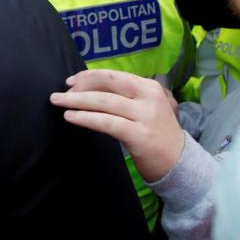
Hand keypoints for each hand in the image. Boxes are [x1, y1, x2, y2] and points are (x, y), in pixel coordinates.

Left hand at [50, 69, 185, 181]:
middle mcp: (148, 96)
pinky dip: (85, 118)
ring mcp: (145, 115)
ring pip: (104, 101)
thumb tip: (87, 89)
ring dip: (77, 100)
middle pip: (108, 83)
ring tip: (59, 102)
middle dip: (81, 85)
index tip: (71, 81)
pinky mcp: (139, 135)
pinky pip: (106, 122)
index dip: (89, 76)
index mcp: (149, 86)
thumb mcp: (144, 109)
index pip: (113, 75)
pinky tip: (71, 117)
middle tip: (61, 92)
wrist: (180, 163)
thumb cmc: (155, 134)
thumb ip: (123, 98)